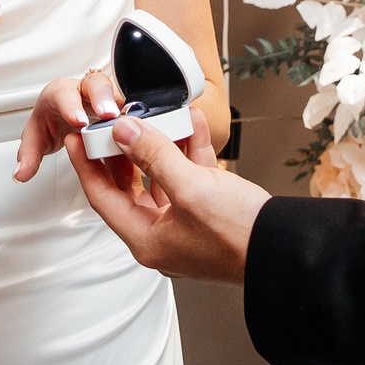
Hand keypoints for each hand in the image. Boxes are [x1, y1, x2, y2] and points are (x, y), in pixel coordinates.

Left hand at [14, 65, 124, 180]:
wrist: (60, 118)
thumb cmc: (50, 122)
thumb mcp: (36, 139)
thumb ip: (28, 156)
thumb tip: (21, 172)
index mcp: (59, 94)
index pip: (64, 95)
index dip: (72, 107)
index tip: (79, 121)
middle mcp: (81, 90)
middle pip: (94, 84)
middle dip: (102, 98)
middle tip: (109, 115)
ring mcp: (102, 96)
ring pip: (115, 93)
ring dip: (122, 108)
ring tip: (131, 125)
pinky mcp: (117, 105)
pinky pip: (127, 106)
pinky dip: (134, 118)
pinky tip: (141, 131)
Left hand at [66, 107, 267, 284]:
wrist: (288, 251)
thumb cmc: (239, 234)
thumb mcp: (191, 188)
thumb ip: (153, 156)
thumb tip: (123, 133)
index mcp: (147, 240)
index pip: (102, 197)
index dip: (86, 165)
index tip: (76, 138)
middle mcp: (163, 237)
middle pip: (131, 187)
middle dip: (126, 150)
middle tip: (114, 123)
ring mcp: (187, 227)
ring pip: (164, 178)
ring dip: (163, 145)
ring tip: (158, 113)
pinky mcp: (210, 216)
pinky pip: (191, 179)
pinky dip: (190, 152)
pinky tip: (193, 124)